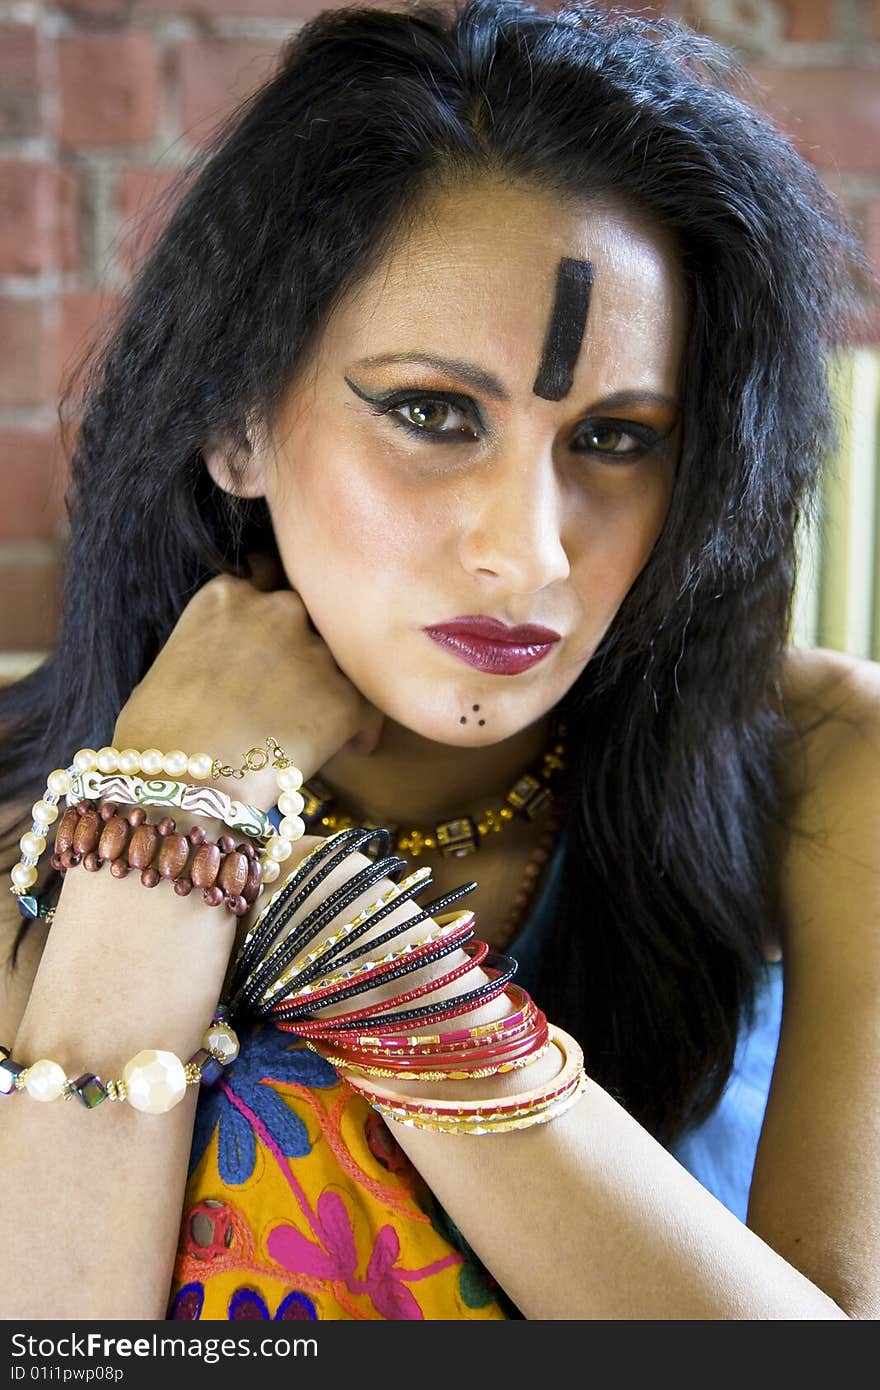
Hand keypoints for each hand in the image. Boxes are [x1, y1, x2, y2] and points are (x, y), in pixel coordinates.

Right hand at [112, 552, 383, 808]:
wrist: (178, 781)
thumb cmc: (158, 735)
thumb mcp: (175, 660)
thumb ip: (217, 643)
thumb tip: (234, 664)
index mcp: (229, 594)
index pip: (269, 577)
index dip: (278, 610)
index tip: (283, 633)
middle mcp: (278, 609)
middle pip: (314, 616)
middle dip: (311, 646)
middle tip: (307, 682)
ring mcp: (314, 651)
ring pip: (345, 661)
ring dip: (335, 687)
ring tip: (325, 723)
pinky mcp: (343, 697)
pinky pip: (366, 709)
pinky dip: (359, 728)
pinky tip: (348, 747)